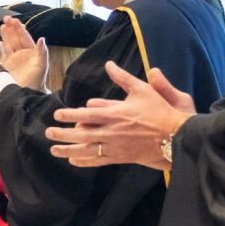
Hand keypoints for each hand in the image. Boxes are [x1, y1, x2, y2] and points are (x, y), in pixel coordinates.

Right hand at [0, 17, 45, 89]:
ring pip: (8, 43)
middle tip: (5, 19)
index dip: (19, 28)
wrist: (26, 94)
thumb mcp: (42, 66)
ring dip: (5, 34)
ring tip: (1, 25)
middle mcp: (22, 53)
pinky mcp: (5, 64)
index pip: (24, 37)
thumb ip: (42, 52)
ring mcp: (13, 58)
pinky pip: (2, 52)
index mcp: (31, 52)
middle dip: (11, 28)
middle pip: (15, 37)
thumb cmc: (37, 81)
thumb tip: (41, 39)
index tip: (14, 20)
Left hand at [43, 61, 195, 169]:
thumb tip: (109, 64)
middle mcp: (112, 131)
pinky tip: (74, 161)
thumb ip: (123, 78)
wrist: (177, 136)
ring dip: (68, 150)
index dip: (69, 115)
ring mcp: (116, 146)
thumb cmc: (161, 111)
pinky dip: (85, 161)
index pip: (86, 114)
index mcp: (116, 114)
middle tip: (48, 132)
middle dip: (62, 134)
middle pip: (81, 134)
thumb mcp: (144, 89)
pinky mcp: (122, 157)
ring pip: (87, 150)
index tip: (56, 114)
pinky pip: (99, 161)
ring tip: (54, 150)